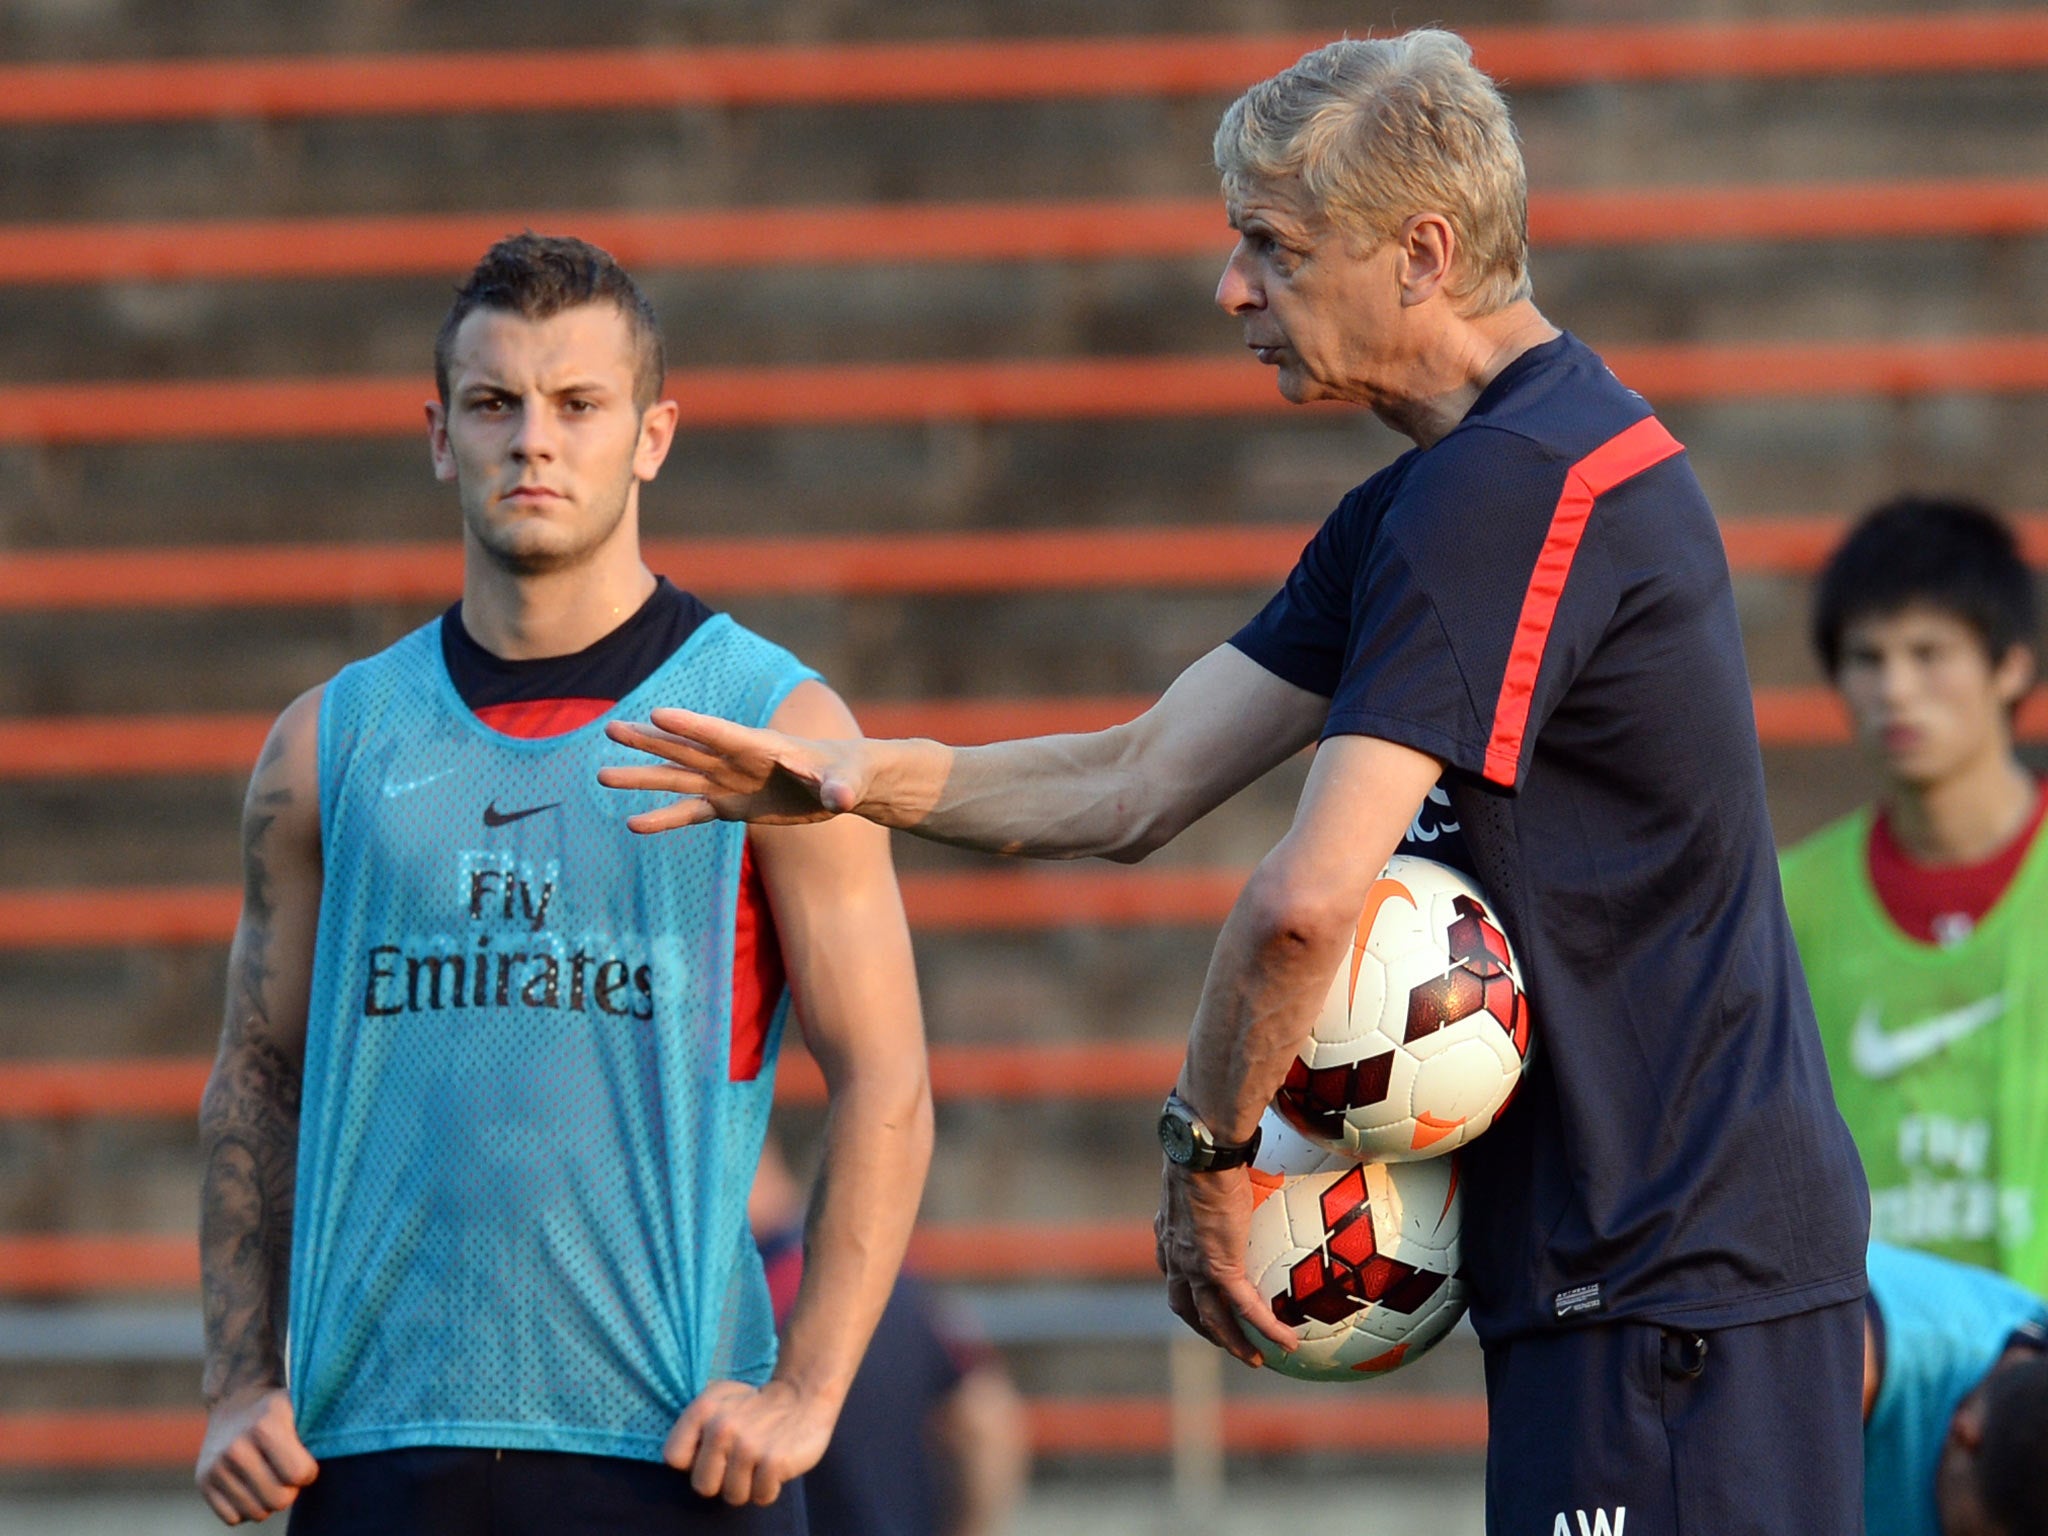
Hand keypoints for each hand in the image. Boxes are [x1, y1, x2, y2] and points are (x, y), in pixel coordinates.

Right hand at [195, 1386, 317, 1524]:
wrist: (236, 1401)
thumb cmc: (282, 1410)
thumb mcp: (303, 1408)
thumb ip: (322, 1429)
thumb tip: (354, 1446)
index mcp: (266, 1426)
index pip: (299, 1475)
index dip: (308, 1472)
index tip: (304, 1460)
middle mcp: (236, 1447)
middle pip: (279, 1500)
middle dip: (290, 1490)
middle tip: (286, 1472)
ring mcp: (215, 1466)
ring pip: (257, 1513)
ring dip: (268, 1499)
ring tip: (269, 1475)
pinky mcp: (202, 1482)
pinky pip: (234, 1518)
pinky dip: (246, 1507)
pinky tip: (250, 1484)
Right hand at [600, 708, 867, 832]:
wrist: (843, 785)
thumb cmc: (848, 775)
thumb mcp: (848, 782)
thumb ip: (840, 788)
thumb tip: (842, 800)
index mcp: (763, 746)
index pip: (722, 733)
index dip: (691, 724)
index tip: (656, 713)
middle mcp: (737, 760)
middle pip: (686, 749)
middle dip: (650, 740)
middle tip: (610, 729)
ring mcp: (729, 781)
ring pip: (678, 777)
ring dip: (642, 777)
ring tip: (602, 775)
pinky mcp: (730, 805)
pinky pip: (690, 811)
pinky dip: (664, 818)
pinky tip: (633, 824)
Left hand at [664, 1378, 834, 1505]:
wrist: (803, 1395)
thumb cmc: (754, 1406)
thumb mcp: (718, 1401)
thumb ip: (693, 1428)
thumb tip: (681, 1465)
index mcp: (703, 1409)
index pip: (674, 1457)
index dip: (693, 1462)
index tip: (713, 1451)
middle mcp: (722, 1427)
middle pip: (703, 1486)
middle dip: (721, 1481)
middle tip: (739, 1462)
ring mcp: (749, 1445)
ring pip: (733, 1496)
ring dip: (748, 1485)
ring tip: (758, 1462)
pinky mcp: (774, 1461)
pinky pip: (761, 1497)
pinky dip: (769, 1488)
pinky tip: (774, 1466)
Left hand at [1155, 1159, 1299, 1367]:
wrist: (1202, 1152)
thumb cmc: (1206, 1147)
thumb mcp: (1210, 1166)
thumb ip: (1223, 1172)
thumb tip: (1245, 1153)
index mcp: (1170, 1232)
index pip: (1174, 1269)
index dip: (1186, 1286)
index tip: (1201, 1293)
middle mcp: (1176, 1254)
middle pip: (1185, 1304)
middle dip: (1204, 1326)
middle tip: (1226, 1338)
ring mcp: (1196, 1267)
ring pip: (1212, 1318)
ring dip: (1233, 1342)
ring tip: (1255, 1358)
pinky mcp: (1220, 1270)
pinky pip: (1247, 1309)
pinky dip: (1266, 1328)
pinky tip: (1288, 1340)